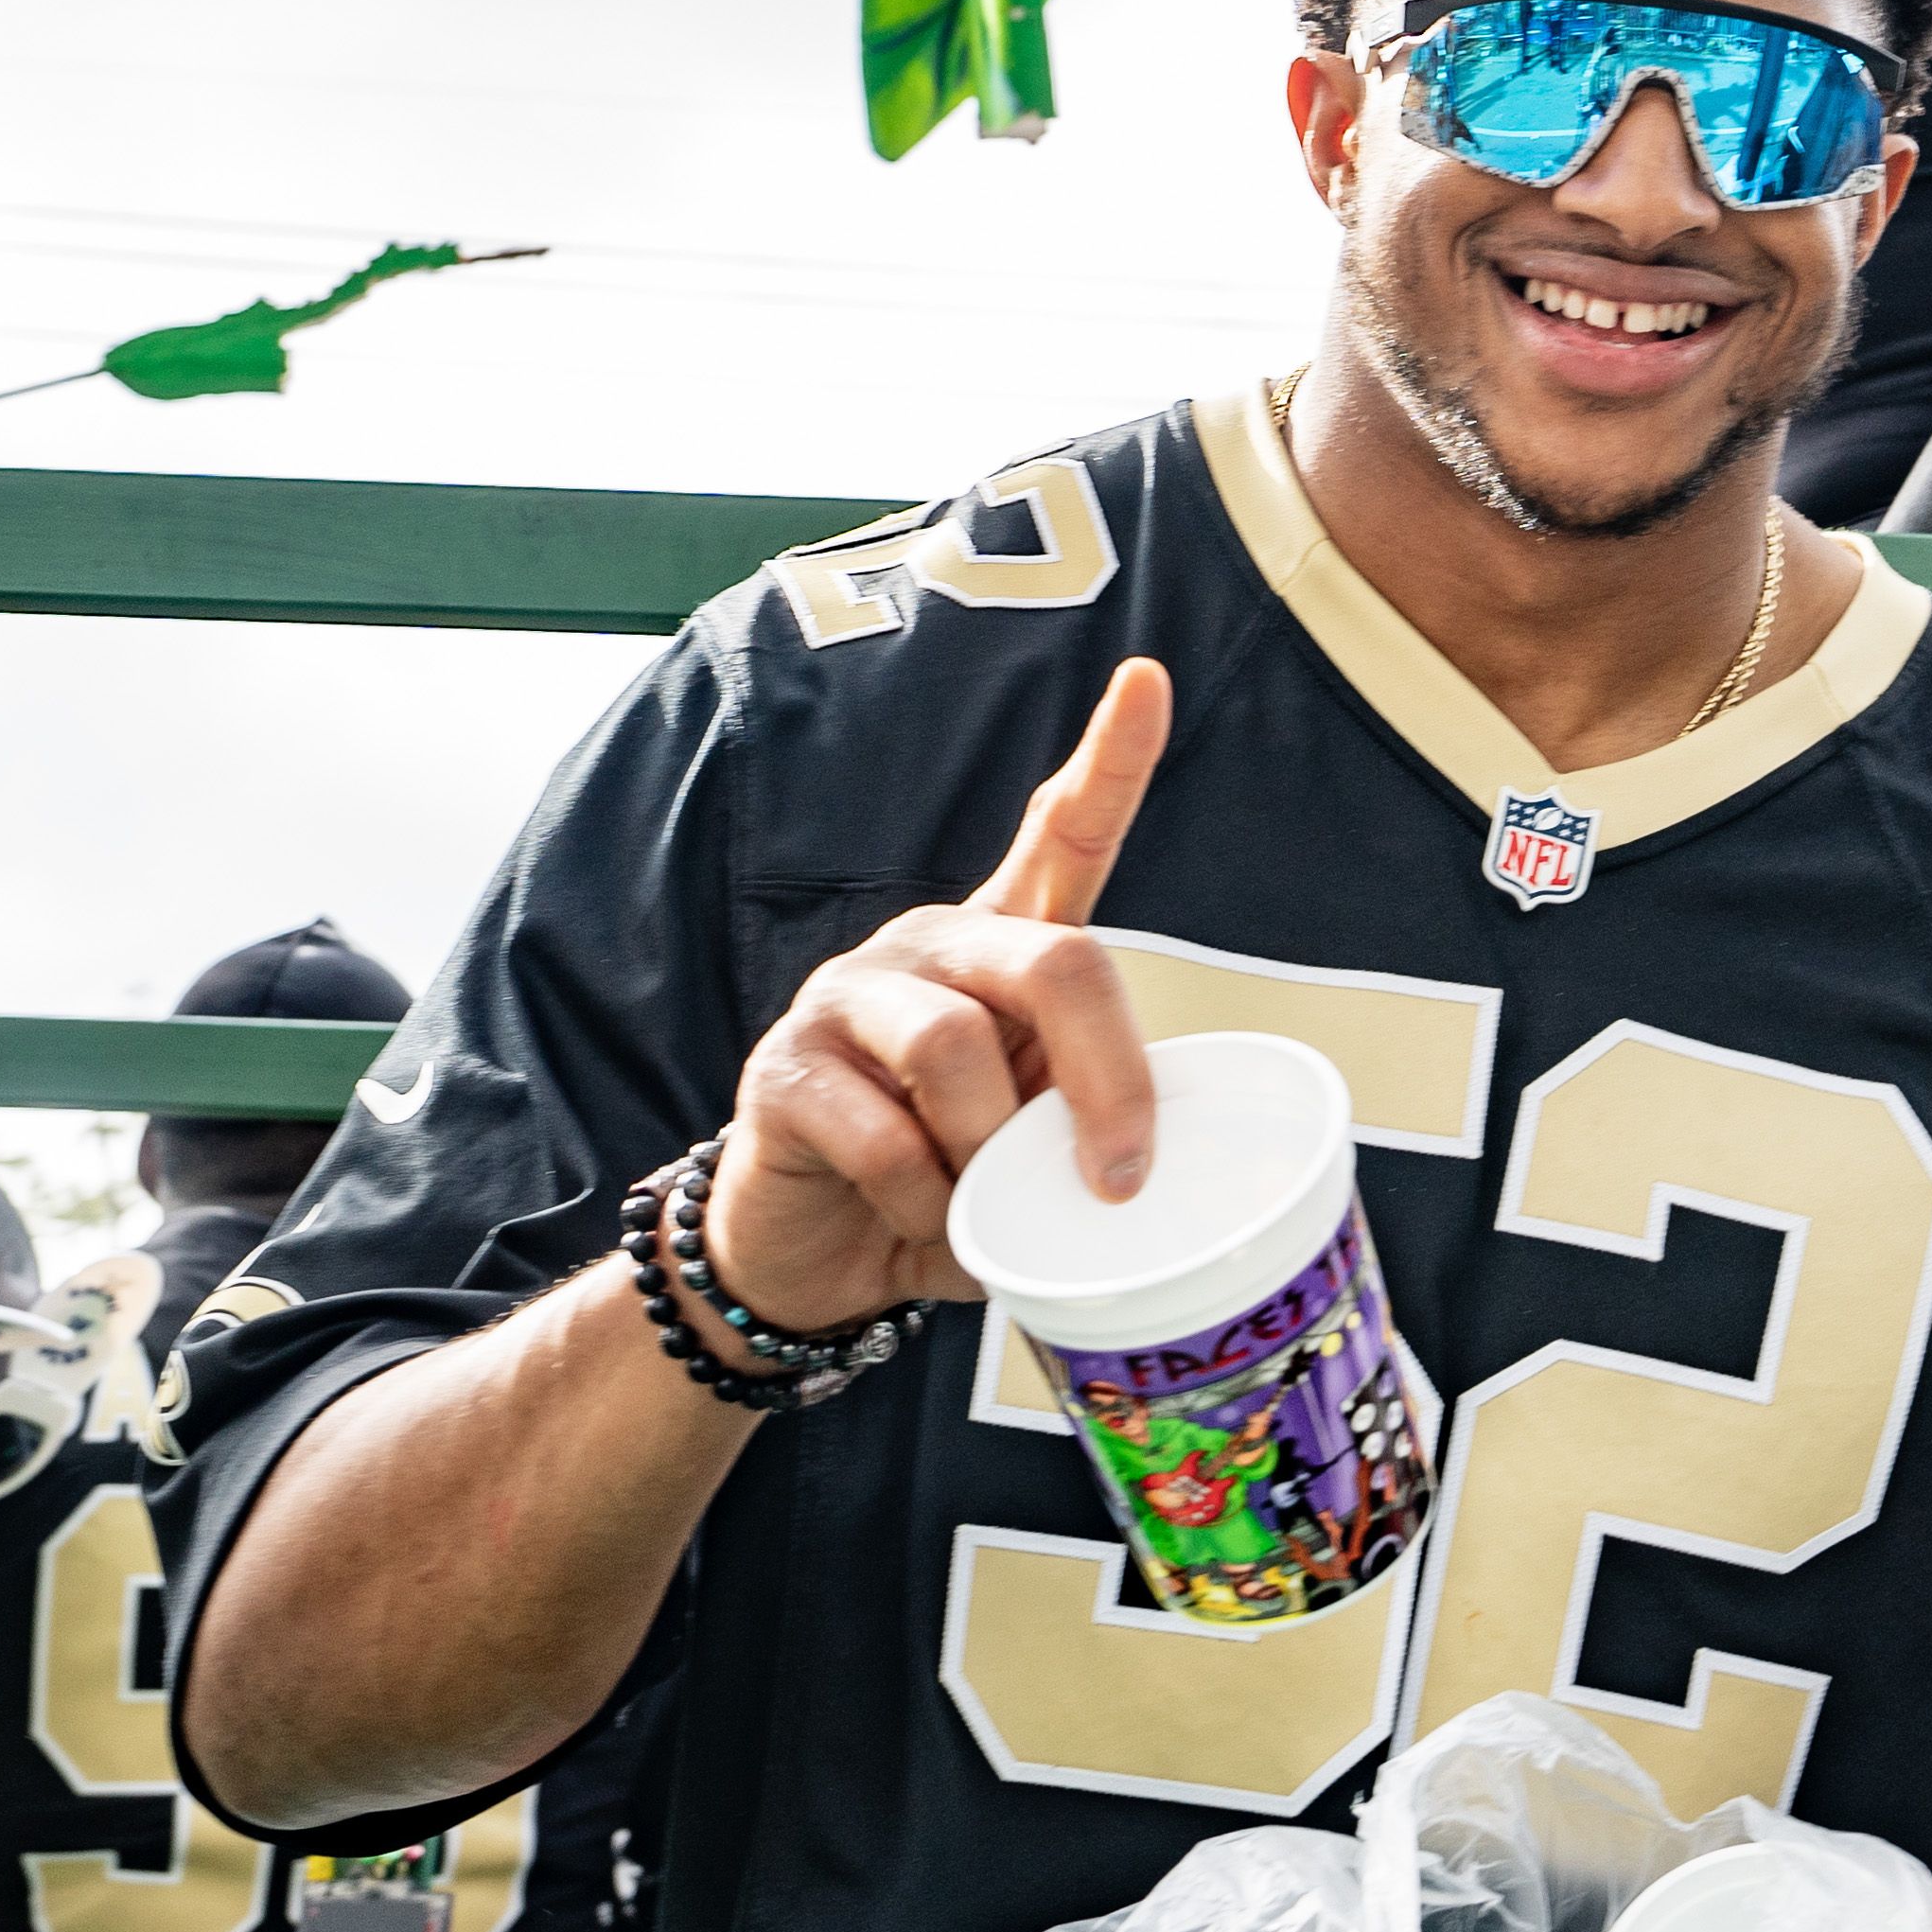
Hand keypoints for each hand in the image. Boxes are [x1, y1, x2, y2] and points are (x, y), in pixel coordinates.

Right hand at [697, 658, 1170, 1340]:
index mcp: (1003, 946)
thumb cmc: (948, 1178)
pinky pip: (885, 1137)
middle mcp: (930, 947)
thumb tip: (1147, 1160)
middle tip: (1119, 1176)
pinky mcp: (784, 1068)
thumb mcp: (1036, 1144)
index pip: (1062, 833)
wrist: (817, 1251)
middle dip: (1108, 1079)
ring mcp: (849, 996)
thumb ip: (1083, 1121)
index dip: (1110, 760)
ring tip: (973, 1202)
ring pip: (956, 1051)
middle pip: (1052, 964)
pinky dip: (922, 1204)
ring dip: (987, 1157)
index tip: (1148, 680)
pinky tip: (913, 1216)